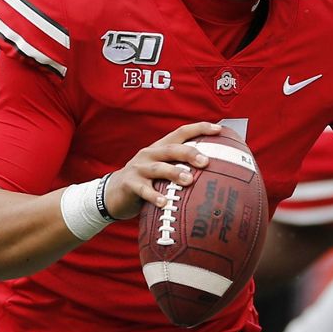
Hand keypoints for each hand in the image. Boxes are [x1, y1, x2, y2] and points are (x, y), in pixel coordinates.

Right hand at [103, 121, 221, 219]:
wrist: (113, 193)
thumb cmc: (146, 182)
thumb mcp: (162, 170)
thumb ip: (181, 168)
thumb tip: (216, 174)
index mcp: (160, 147)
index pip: (181, 132)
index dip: (200, 128)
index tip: (219, 130)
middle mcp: (150, 154)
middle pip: (171, 149)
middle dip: (189, 153)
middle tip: (206, 162)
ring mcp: (139, 168)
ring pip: (158, 168)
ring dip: (174, 173)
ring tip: (189, 181)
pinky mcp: (130, 184)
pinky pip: (144, 190)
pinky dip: (154, 196)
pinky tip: (164, 203)